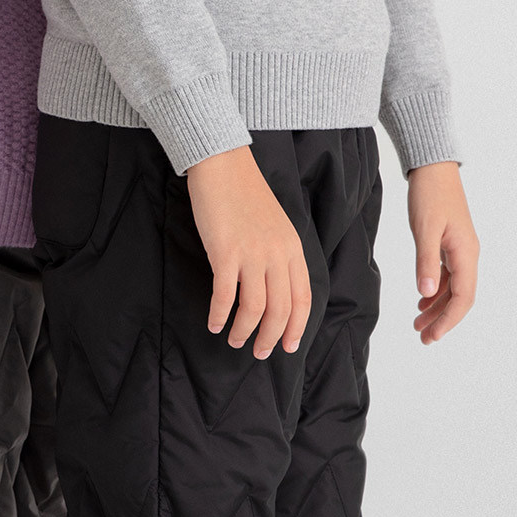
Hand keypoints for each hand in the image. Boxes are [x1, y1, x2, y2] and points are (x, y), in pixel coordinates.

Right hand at [186, 147, 311, 358]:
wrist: (222, 164)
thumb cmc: (244, 195)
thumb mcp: (275, 225)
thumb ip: (278, 256)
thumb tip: (272, 291)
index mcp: (292, 248)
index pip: (302, 298)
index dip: (296, 327)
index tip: (288, 346)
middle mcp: (277, 253)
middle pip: (280, 309)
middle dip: (270, 337)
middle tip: (259, 353)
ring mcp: (252, 253)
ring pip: (254, 308)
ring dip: (244, 331)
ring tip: (235, 341)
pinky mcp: (226, 252)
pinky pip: (225, 295)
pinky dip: (219, 314)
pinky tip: (214, 323)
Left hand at [408, 161, 478, 344]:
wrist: (433, 168)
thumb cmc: (429, 195)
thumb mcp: (424, 230)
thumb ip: (425, 262)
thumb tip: (426, 293)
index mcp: (466, 253)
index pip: (463, 297)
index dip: (449, 320)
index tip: (432, 336)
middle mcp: (468, 254)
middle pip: (460, 298)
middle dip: (443, 321)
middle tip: (423, 339)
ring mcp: (460, 251)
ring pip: (452, 290)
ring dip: (436, 309)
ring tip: (417, 325)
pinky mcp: (450, 246)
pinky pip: (447, 277)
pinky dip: (435, 292)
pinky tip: (421, 302)